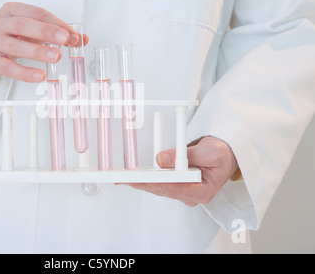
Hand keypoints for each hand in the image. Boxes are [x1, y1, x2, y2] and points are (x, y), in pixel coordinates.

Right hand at [0, 2, 88, 80]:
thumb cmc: (11, 37)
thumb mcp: (31, 30)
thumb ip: (55, 33)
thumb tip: (81, 40)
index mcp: (12, 10)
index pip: (38, 13)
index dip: (56, 24)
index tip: (73, 35)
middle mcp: (0, 23)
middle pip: (24, 25)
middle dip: (46, 32)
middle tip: (65, 39)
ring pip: (16, 46)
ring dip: (38, 52)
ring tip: (56, 57)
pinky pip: (9, 68)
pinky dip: (25, 73)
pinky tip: (39, 76)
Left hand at [124, 136, 238, 206]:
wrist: (224, 155)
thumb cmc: (220, 154)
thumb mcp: (208, 151)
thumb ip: (185, 155)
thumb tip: (161, 159)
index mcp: (204, 192)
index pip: (177, 188)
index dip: (158, 182)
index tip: (143, 179)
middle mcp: (192, 196)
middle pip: (163, 190)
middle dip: (143, 183)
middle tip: (125, 179)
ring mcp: (184, 193)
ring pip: (159, 188)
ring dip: (141, 182)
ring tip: (122, 178)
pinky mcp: (178, 188)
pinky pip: (160, 184)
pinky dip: (147, 179)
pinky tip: (132, 177)